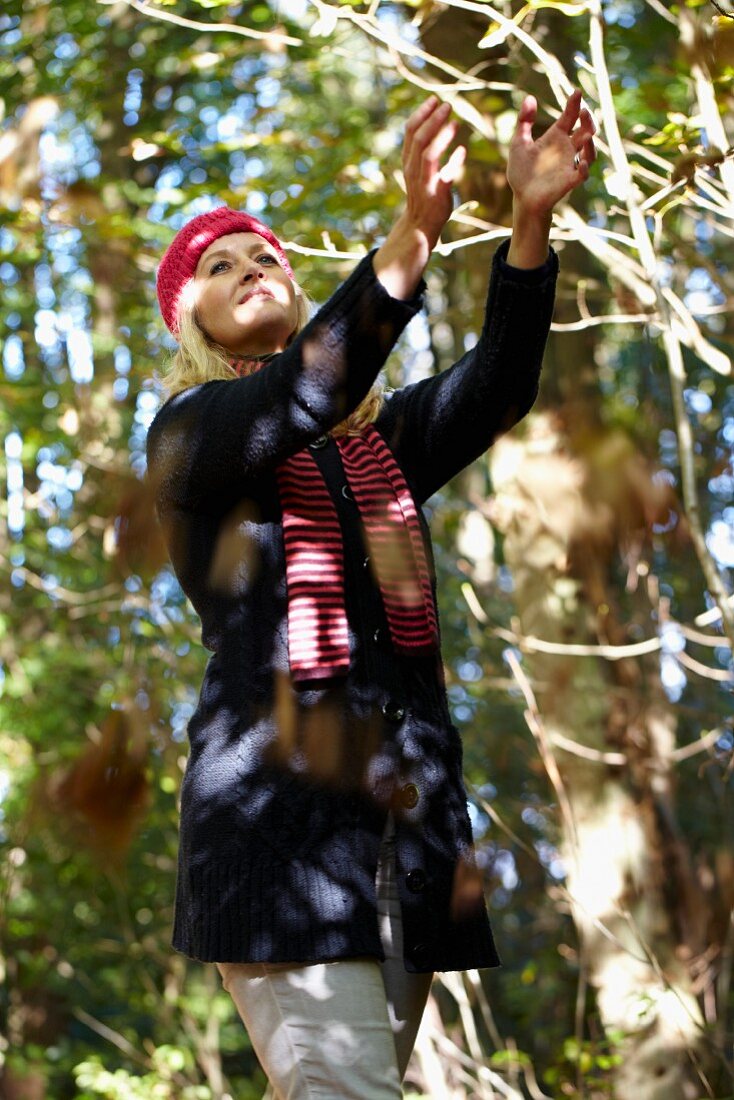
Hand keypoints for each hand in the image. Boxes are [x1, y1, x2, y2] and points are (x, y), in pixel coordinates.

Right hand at [401, 96, 465, 248]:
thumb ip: (435, 157)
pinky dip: (453, 161)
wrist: (419, 227)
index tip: (434, 100)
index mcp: (408, 161)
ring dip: (441, 134)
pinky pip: (442, 173)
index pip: (411, 132)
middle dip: (432, 118)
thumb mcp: (425, 174)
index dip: (421, 114)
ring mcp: (421, 181)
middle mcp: (411, 169)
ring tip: (454, 120)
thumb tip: (457, 141)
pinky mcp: (433, 193)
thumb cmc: (425, 198)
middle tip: (447, 104)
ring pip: (427, 152)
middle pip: (418, 137)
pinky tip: (462, 151)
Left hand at [507, 90, 596, 216]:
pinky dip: (585, 169)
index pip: (570, 117)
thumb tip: (529, 97)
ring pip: (589, 151)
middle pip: (585, 130)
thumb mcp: (519, 143)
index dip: (574, 104)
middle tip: (584, 111)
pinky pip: (582, 174)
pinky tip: (582, 163)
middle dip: (587, 121)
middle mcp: (567, 148)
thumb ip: (524, 121)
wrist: (522, 197)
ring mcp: (570, 164)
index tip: (576, 92)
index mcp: (556, 137)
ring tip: (588, 135)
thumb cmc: (521, 171)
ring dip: (591, 143)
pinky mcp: (569, 181)